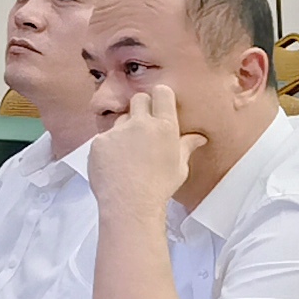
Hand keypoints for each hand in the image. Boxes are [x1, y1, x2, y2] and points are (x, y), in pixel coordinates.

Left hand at [86, 86, 199, 219]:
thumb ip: (186, 146)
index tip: (159, 105)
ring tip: (127, 154)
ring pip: (120, 120)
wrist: (130, 205)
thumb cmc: (159, 187)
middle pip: (139, 99)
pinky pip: (104, 138)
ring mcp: (117, 131)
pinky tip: (114, 164)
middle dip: (141, 108)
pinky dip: (108, 148)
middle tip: (143, 128)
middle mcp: (140, 123)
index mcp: (164, 127)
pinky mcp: (99, 142)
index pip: (162, 93)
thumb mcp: (179, 167)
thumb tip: (199, 138)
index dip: (160, 97)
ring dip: (124, 130)